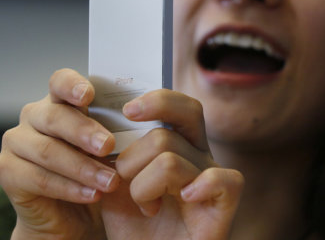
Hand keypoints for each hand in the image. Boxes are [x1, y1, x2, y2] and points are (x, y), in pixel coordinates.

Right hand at [0, 68, 119, 239]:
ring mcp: (16, 142)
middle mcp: (33, 116)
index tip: (89, 95)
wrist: (74, 214)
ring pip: (48, 151)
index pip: (60, 82)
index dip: (72, 85)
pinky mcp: (7, 171)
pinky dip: (69, 188)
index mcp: (59, 101)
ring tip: (110, 181)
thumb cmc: (96, 170)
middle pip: (55, 118)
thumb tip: (141, 118)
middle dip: (84, 132)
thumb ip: (116, 130)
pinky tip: (91, 195)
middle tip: (108, 146)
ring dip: (82, 168)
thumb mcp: (109, 148)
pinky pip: (38, 178)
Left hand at [100, 90, 244, 239]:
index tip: (127, 111)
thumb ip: (113, 152)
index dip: (157, 101)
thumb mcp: (113, 182)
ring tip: (145, 207)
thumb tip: (101, 120)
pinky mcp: (223, 205)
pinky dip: (200, 186)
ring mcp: (211, 180)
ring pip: (169, 161)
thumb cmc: (132, 224)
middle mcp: (198, 156)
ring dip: (142, 189)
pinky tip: (185, 199)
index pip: (179, 106)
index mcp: (178, 144)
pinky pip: (221, 179)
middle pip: (165, 134)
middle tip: (122, 181)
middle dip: (130, 161)